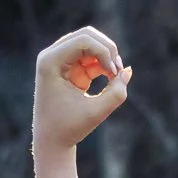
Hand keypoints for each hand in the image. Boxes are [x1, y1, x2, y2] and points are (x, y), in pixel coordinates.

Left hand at [34, 28, 130, 153]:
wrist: (51, 142)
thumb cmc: (69, 129)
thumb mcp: (95, 113)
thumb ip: (116, 94)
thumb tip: (127, 70)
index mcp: (50, 62)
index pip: (83, 40)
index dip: (104, 52)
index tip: (114, 74)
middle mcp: (52, 55)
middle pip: (86, 36)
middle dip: (107, 50)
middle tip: (118, 71)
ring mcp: (59, 59)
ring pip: (90, 43)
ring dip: (106, 57)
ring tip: (115, 77)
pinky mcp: (68, 67)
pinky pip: (90, 56)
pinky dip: (102, 65)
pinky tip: (110, 79)